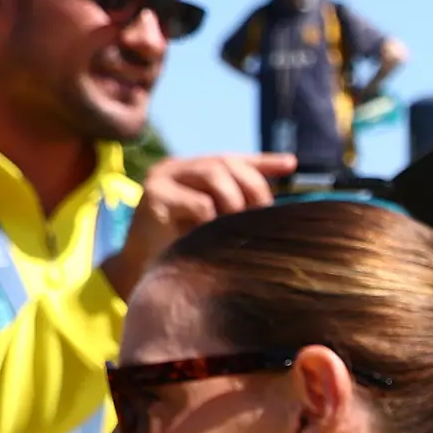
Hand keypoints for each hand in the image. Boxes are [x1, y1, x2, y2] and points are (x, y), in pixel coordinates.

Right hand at [103, 152, 297, 298]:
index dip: (262, 161)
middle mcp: (175, 168)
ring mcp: (161, 179)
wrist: (142, 274)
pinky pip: (200, 204)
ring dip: (235, 202)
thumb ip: (238, 208)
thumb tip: (276, 205)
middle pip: (226, 163)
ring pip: (214, 174)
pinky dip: (214, 221)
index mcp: (191, 171)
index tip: (290, 165)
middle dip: (252, 187)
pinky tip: (210, 237)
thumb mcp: (215, 224)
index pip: (232, 158)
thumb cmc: (182, 250)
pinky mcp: (153, 198)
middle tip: (262, 215)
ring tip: (236, 227)